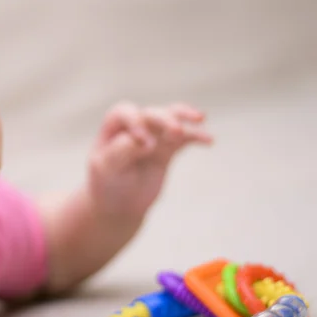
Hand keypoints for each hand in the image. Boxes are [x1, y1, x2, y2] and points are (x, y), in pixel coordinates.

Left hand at [87, 102, 212, 219]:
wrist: (118, 204)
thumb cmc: (106, 182)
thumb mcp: (106, 168)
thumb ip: (122, 151)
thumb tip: (148, 140)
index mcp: (114, 127)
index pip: (125, 113)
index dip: (136, 122)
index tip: (145, 143)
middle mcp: (135, 126)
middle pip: (152, 114)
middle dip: (164, 120)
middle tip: (175, 132)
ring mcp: (153, 136)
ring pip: (171, 118)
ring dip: (184, 117)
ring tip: (199, 119)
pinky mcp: (168, 149)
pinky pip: (186, 138)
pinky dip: (197, 136)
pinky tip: (209, 140)